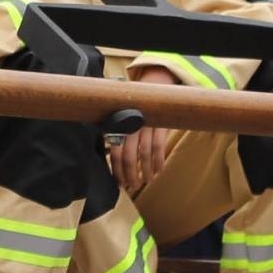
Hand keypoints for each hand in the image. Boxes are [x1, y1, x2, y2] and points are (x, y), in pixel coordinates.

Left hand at [109, 67, 176, 193]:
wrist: (153, 86)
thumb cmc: (133, 107)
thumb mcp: (122, 117)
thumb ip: (116, 134)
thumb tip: (112, 160)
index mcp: (119, 126)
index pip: (116, 152)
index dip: (117, 170)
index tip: (120, 183)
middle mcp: (130, 126)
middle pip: (129, 157)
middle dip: (131, 175)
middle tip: (133, 186)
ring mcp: (146, 125)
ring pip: (145, 154)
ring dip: (146, 171)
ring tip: (147, 180)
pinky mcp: (160, 125)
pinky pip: (159, 147)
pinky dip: (159, 162)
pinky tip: (159, 171)